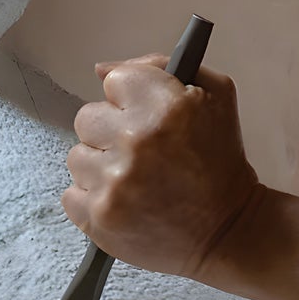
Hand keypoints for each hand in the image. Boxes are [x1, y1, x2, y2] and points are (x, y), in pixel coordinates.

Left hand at [62, 55, 268, 279]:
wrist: (227, 232)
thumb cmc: (220, 162)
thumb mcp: (214, 95)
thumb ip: (158, 67)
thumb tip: (102, 70)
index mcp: (165, 107)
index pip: (115, 80)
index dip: (131, 99)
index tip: (147, 117)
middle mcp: (135, 141)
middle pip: (87, 117)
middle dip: (111, 131)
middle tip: (142, 152)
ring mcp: (113, 183)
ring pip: (78, 156)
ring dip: (101, 166)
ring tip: (134, 180)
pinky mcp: (98, 217)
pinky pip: (71, 194)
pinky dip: (94, 199)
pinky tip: (124, 202)